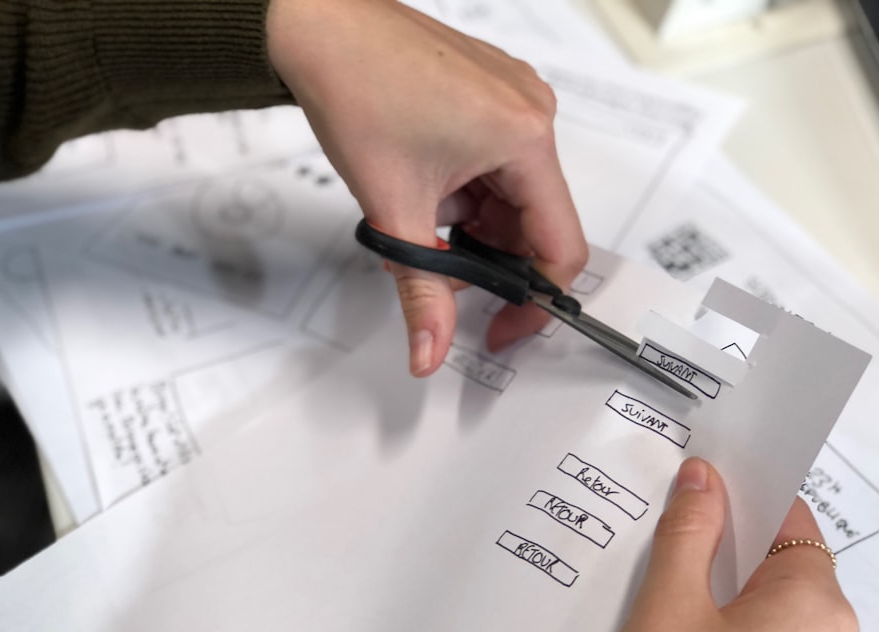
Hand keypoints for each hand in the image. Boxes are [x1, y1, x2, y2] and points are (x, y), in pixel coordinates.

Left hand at [267, 0, 587, 375]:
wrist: (317, 25)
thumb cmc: (355, 85)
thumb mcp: (393, 208)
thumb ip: (421, 293)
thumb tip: (431, 351)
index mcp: (525, 138)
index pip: (561, 246)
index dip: (535, 300)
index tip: (504, 326)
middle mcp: (532, 114)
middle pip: (534, 225)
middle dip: (486, 260)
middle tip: (436, 269)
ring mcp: (515, 102)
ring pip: (512, 199)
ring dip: (470, 227)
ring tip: (418, 214)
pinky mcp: (493, 98)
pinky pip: (497, 168)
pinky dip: (466, 195)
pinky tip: (426, 188)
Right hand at [573, 458, 860, 631]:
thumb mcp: (667, 608)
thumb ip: (690, 533)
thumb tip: (704, 480)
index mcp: (817, 616)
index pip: (793, 526)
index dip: (748, 498)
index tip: (705, 486)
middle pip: (783, 574)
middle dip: (727, 552)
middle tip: (669, 540)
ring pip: (771, 622)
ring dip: (724, 601)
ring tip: (664, 600)